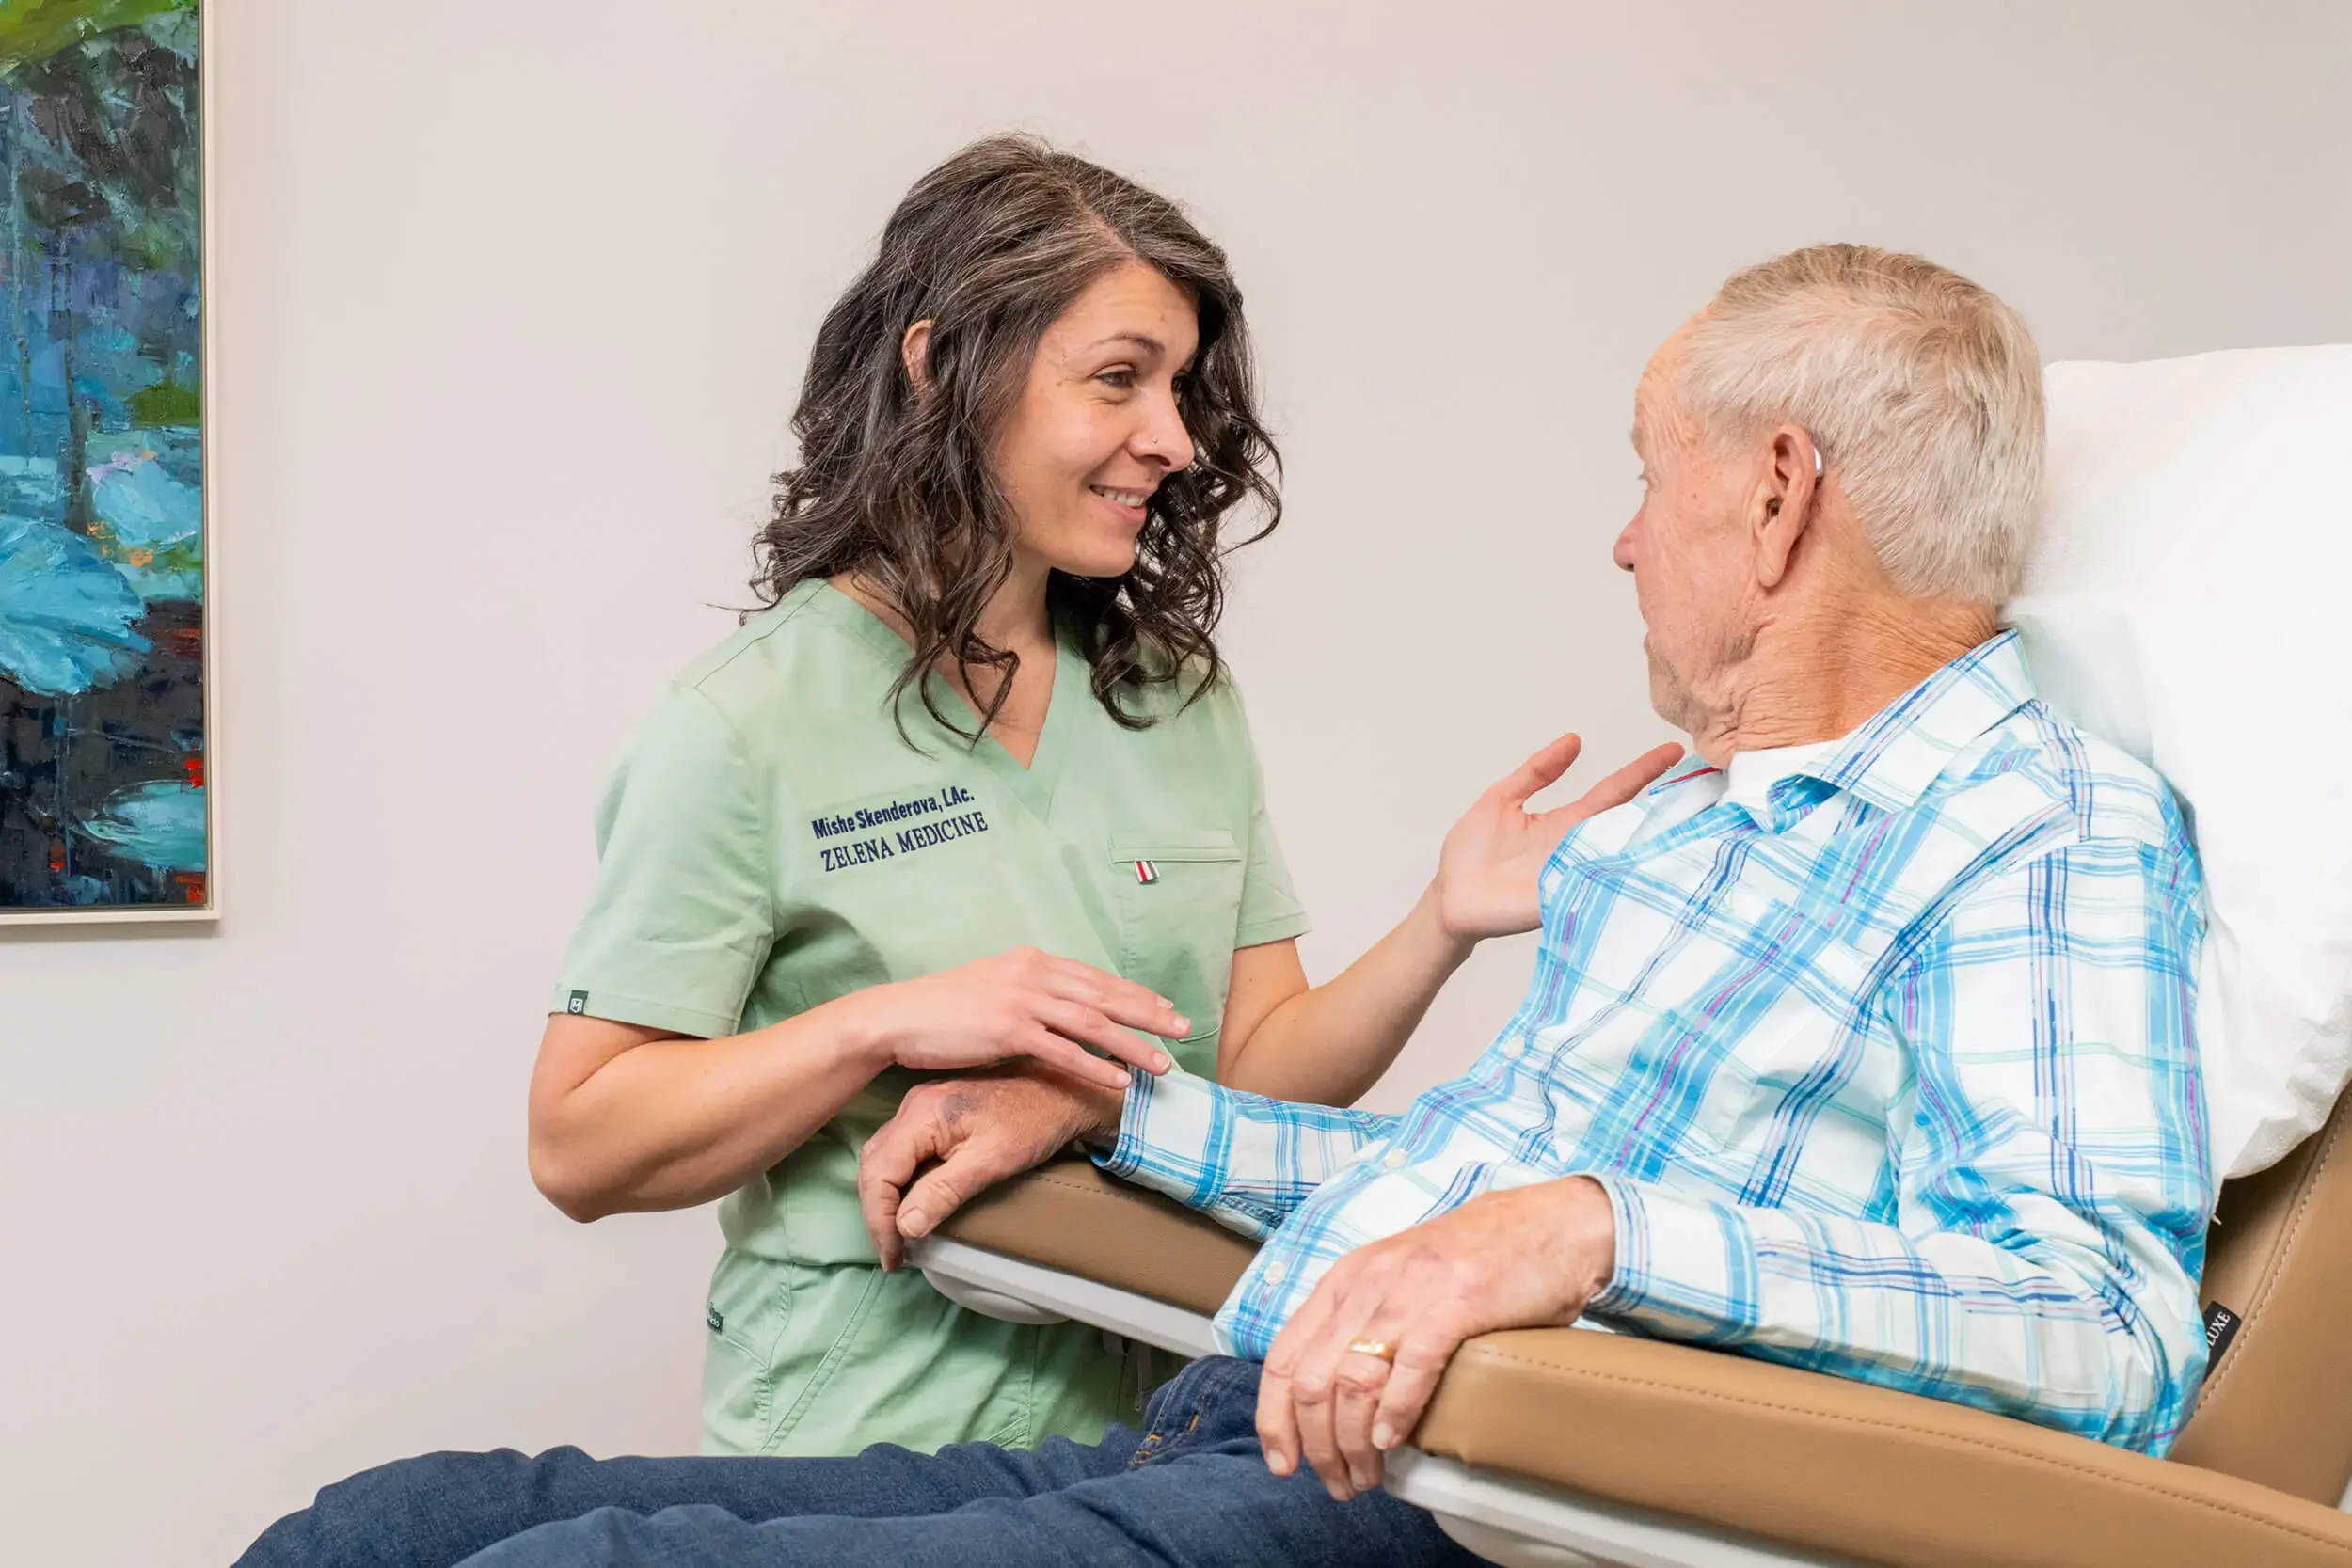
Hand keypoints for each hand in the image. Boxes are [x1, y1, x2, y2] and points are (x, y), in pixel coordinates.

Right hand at [848, 946, 1183, 1092]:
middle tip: (1184, 1028)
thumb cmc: (940, 1009)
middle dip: (1149, 1012)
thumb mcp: (992, 987)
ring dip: (1133, 1044)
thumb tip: (1057, 1008)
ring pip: (1093, 1023)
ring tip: (1164, 1063)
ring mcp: (1022, 1000)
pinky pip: (1064, 1051)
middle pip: (1104, 995)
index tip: (1164, 1006)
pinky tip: (1120, 1081)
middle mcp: (1032, 974)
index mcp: (1031, 961)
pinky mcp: (1008, 1030)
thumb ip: (1028, 993)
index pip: (1095, 977)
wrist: (896, 1017)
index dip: (1133, 992)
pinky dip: (1096, 1066)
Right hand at [857, 1067, 1122, 1268]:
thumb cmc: (1033, 1123)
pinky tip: (911, 1204)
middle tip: (894, 1253)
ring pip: (884, 1157)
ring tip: (899, 1236)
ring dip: (886, 1198)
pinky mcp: (934, 1112)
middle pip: (875, 1165)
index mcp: (922, 1115)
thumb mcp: (991, 1162)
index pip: (879, 1173)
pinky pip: (901, 1150)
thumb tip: (905, 1227)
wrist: (1064, 1089)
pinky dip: (899, 1181)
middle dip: (878, 1213)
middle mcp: (914, 1106)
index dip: (880, 1220)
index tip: (895, 1255)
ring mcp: (922, 1106)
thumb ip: (943, 1192)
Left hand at [1255, 1177, 1616, 1499]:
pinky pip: (1410, 1365)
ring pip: (1353, 1380)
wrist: (1549, 1224)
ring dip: (1352, 1442)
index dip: (1274, 1419)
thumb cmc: (1476, 1261)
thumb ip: (1365, 1325)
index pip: (1284, 1357)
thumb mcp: (1400, 1283)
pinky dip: (1395, 1412)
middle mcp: (1368, 1282)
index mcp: (1346, 1279)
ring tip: (1367, 1475)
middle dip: (1317, 1446)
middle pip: (1312, 1381)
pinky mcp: (1458, 1301)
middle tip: (1340, 1484)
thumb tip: (1336, 1401)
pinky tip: (1392, 1441)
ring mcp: (1411, 1290)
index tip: (1282, 1463)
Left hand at [1434, 735, 1683, 939]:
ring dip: (1657, 842)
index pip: (1613, 791)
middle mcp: (1580, 848)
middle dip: (1667, 807)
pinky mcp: (1564, 901)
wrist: (1450, 897)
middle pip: (1630, 824)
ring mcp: (1577, 876)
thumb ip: (1536, 771)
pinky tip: (1654, 865)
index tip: (1673, 749)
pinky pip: (1601, 889)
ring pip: (1625, 856)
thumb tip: (1573, 739)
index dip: (1642, 771)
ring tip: (1698, 819)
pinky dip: (1625, 879)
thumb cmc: (1472, 852)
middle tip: (1708, 787)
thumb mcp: (1502, 798)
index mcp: (1567, 822)